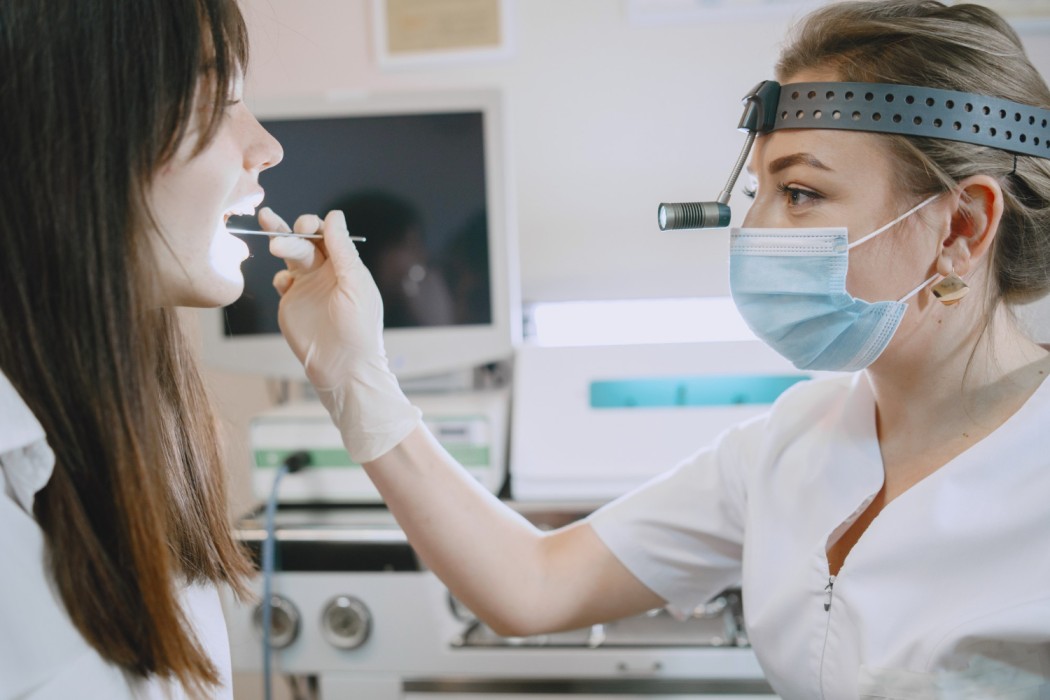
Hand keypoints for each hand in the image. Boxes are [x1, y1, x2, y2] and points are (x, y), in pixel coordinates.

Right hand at [263, 207, 420, 463]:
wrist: (343, 366)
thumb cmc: (358, 327)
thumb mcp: (355, 284)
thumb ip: (342, 250)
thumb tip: (333, 215)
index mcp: (345, 265)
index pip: (327, 234)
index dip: (315, 226)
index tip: (306, 226)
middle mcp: (326, 271)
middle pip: (304, 241)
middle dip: (292, 232)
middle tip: (282, 230)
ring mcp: (307, 286)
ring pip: (290, 256)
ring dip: (281, 245)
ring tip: (274, 244)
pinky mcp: (291, 302)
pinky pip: (281, 280)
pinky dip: (281, 277)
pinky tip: (285, 285)